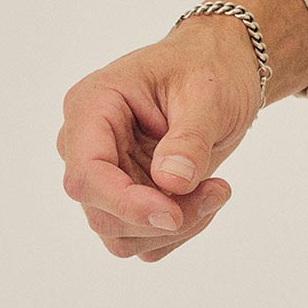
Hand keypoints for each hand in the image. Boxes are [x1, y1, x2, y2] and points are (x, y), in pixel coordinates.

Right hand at [57, 20, 255, 261]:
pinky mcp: (124, 197)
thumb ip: (190, 137)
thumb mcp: (208, 92)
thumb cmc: (208, 68)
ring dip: (174, 228)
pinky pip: (140, 239)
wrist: (220, 70)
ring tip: (217, 191)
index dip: (124, 202)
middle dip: (162, 216)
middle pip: (103, 212)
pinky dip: (176, 232)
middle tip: (218, 191)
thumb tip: (171, 182)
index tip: (173, 214)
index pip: (87, 173)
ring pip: (120, 235)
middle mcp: (87, 145)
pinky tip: (203, 198)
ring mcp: (104, 175)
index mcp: (93, 106)